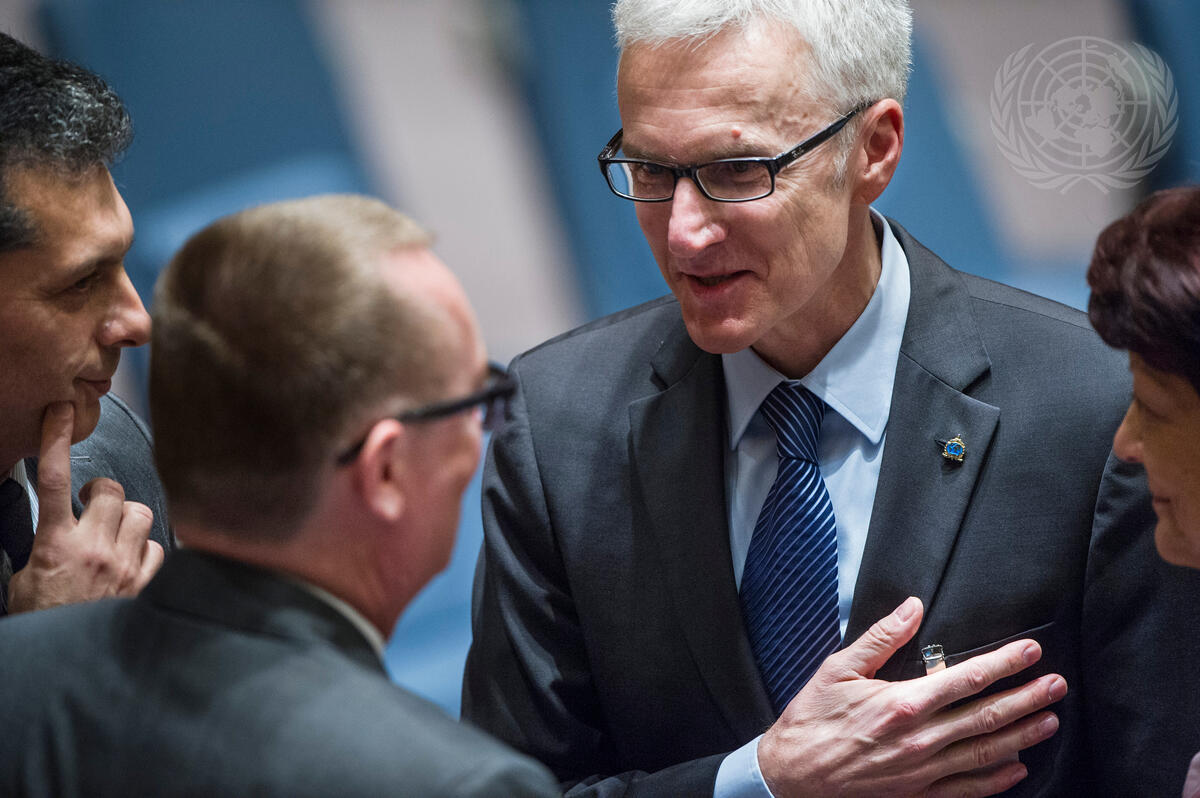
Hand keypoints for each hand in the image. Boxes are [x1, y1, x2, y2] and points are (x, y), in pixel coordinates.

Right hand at [7, 402, 163, 612]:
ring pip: (140, 513)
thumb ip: (41, 544)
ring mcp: (123, 565)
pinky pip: (157, 547)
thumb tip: (52, 524)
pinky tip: (131, 558)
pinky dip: (145, 548)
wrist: (67, 662)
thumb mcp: (24, 577)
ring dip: (127, 517)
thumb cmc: (40, 617)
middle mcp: (94, 549)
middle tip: (91, 504)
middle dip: (102, 491)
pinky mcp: (143, 583)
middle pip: (111, 491)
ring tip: (113, 532)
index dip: (56, 440)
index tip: (60, 412)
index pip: (54, 481)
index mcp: (55, 544)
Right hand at [758, 597, 1065, 797]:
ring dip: (1021, 735)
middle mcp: (919, 739)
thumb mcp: (838, 668)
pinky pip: (967, 790)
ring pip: (985, 752)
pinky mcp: (916, 795)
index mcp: (902, 703)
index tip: (1030, 651)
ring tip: (1049, 720)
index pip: (967, 678)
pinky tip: (1017, 768)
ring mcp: (921, 772)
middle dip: (1027, 698)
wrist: (791, 776)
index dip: (1004, 663)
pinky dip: (997, 780)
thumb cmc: (812, 720)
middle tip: (1056, 685)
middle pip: (986, 716)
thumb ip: (881, 638)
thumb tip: (913, 608)